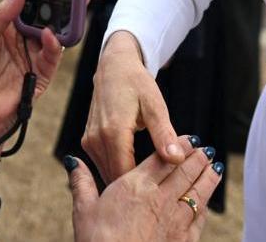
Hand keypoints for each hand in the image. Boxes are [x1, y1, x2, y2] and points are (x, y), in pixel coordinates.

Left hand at [0, 0, 63, 159]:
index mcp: (3, 29)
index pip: (23, 4)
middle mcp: (19, 41)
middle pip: (42, 17)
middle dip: (57, 3)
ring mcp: (30, 58)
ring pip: (51, 34)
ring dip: (60, 21)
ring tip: (67, 6)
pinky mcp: (39, 76)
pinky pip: (51, 57)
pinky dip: (53, 45)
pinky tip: (49, 35)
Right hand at [68, 136, 222, 241]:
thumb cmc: (98, 241)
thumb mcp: (84, 209)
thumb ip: (82, 182)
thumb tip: (73, 162)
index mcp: (135, 185)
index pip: (162, 159)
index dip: (179, 147)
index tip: (189, 139)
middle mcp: (158, 198)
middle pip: (184, 171)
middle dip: (198, 158)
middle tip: (207, 148)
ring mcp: (174, 218)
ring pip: (197, 191)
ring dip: (207, 177)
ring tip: (214, 166)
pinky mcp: (183, 238)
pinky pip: (199, 216)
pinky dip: (204, 204)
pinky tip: (206, 201)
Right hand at [82, 31, 181, 183]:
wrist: (113, 66)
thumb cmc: (137, 83)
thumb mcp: (155, 106)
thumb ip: (164, 134)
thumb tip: (177, 159)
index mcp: (113, 132)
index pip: (126, 175)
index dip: (143, 190)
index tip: (163, 198)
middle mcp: (96, 139)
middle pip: (115, 178)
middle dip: (136, 191)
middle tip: (160, 200)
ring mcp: (89, 141)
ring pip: (108, 174)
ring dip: (126, 184)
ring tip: (151, 192)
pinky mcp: (88, 141)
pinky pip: (104, 165)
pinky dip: (119, 172)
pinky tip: (138, 177)